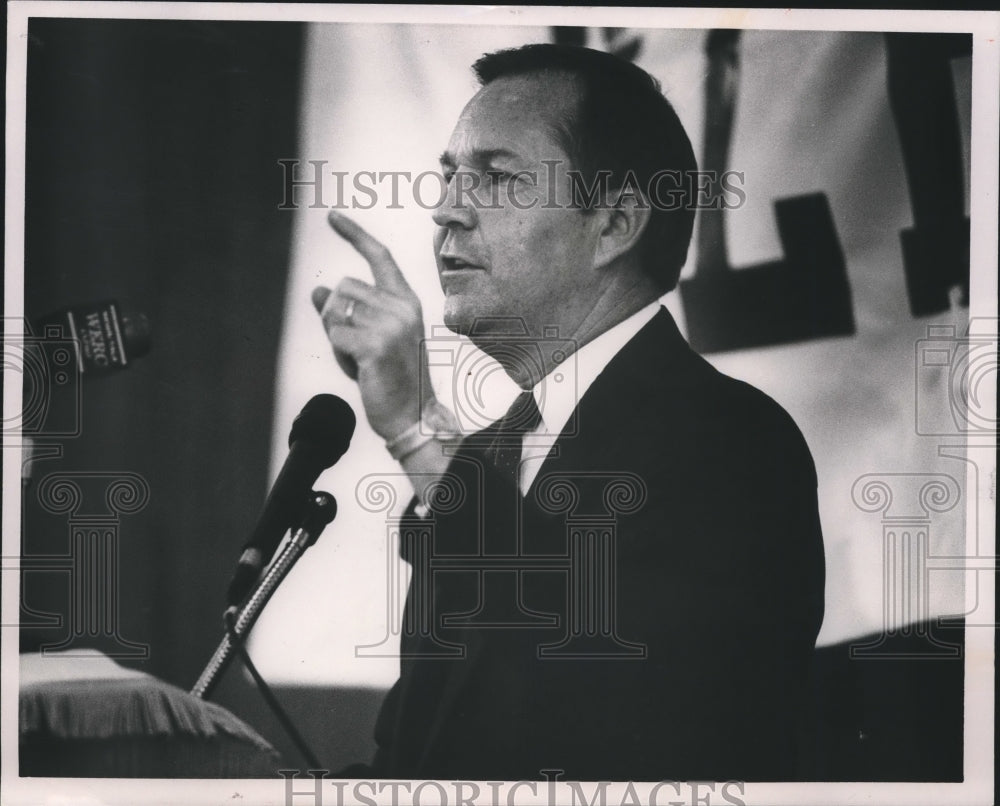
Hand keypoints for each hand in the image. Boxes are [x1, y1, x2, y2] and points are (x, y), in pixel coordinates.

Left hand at [314, 210, 433, 440]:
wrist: (412, 417)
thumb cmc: (391, 379)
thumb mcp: (370, 339)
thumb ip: (346, 314)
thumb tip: (317, 290)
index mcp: (407, 302)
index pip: (379, 257)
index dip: (355, 235)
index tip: (332, 217)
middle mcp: (402, 308)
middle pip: (343, 288)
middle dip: (336, 316)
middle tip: (356, 349)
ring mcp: (391, 325)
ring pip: (335, 310)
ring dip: (336, 335)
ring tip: (360, 359)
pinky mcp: (375, 345)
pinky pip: (335, 334)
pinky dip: (338, 352)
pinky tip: (359, 369)